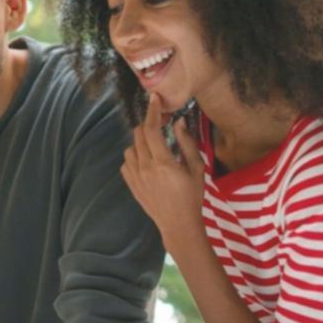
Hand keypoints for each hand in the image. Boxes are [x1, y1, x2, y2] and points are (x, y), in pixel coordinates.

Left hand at [121, 93, 206, 247]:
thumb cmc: (192, 196)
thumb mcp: (196, 169)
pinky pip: (126, 162)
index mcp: (163, 163)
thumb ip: (187, 143)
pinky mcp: (130, 184)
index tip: (154, 99)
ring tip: (156, 148)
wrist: (178, 223)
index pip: (152, 129)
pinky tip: (147, 162)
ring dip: (141, 142)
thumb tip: (179, 122)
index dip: (153, 111)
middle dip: (149, 125)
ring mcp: (135, 177)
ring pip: (130, 148)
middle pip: (138, 135)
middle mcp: (145, 168)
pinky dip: (134, 157)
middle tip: (161, 125)